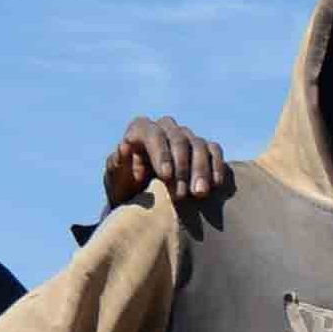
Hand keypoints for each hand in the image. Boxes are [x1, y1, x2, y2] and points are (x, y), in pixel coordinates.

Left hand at [100, 115, 232, 209]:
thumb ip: (117, 163)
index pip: (153, 134)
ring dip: (200, 170)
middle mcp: (165, 128)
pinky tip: (215, 185)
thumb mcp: (116, 179)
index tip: (166, 177)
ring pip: (199, 145)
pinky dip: (216, 166)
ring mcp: (186, 137)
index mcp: (140, 130)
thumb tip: (124, 147)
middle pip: (179, 139)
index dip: (161, 154)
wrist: (142, 203)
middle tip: (181, 195)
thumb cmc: (125, 189)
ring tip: (199, 194)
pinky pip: (214, 151)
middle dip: (182, 168)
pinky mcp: (203, 149)